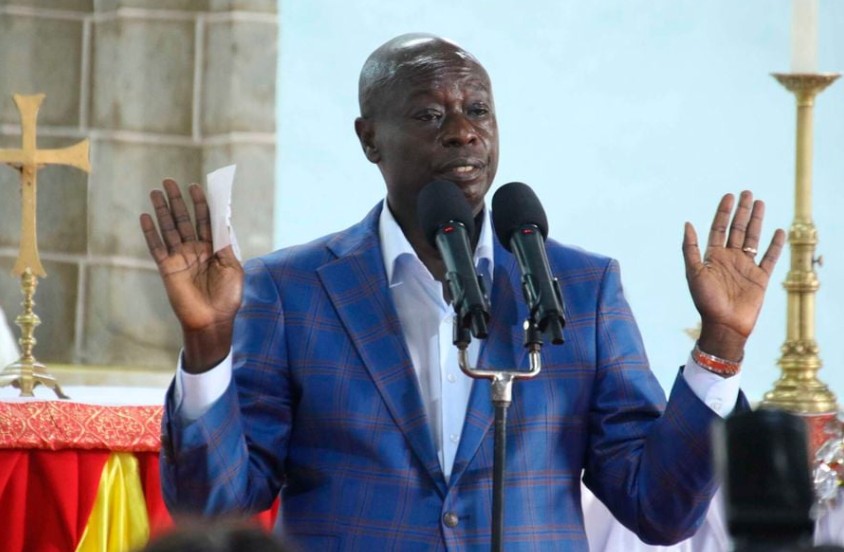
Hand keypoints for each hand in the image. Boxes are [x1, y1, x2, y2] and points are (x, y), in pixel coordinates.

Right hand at [140, 179, 243, 372]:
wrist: (213, 320)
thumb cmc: (228, 296)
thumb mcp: (232, 266)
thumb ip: (225, 243)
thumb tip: (223, 218)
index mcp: (213, 248)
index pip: (205, 219)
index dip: (201, 203)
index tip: (195, 186)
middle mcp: (195, 249)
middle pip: (185, 219)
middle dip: (178, 200)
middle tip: (169, 181)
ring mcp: (180, 257)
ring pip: (169, 228)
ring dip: (162, 210)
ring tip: (155, 192)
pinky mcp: (167, 268)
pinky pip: (157, 246)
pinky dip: (150, 232)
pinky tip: (145, 216)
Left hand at [682, 191, 785, 360]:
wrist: (724, 325)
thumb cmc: (705, 301)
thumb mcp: (693, 272)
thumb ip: (690, 248)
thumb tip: (687, 223)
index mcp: (712, 257)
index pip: (719, 228)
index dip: (723, 212)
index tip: (729, 196)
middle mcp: (729, 259)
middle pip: (737, 229)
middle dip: (741, 211)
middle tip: (747, 192)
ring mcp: (745, 267)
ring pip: (753, 238)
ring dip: (756, 221)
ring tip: (760, 203)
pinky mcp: (760, 278)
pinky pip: (769, 258)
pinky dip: (775, 244)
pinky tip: (778, 230)